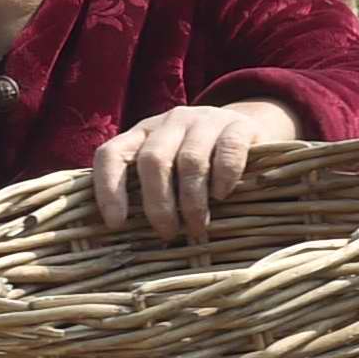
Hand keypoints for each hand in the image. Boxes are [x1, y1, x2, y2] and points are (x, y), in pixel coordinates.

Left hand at [91, 98, 299, 240]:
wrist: (250, 129)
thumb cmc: (200, 163)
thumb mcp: (169, 171)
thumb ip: (150, 191)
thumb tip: (129, 237)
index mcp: (143, 134)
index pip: (111, 154)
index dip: (108, 188)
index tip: (116, 224)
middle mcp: (170, 122)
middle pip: (153, 160)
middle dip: (158, 204)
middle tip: (167, 232)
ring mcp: (204, 120)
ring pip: (190, 160)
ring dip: (192, 201)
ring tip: (196, 226)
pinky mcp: (237, 125)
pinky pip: (227, 151)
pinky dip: (223, 178)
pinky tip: (222, 196)